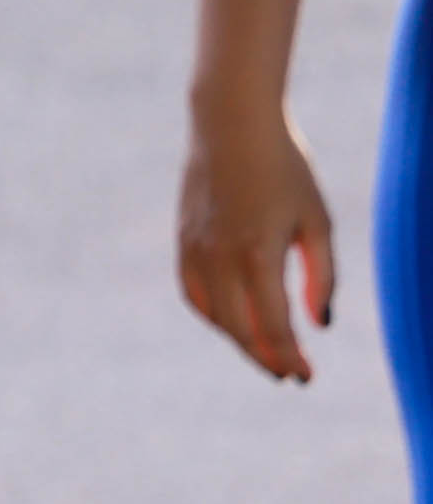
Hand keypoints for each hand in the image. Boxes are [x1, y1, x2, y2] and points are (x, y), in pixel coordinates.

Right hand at [179, 99, 335, 381]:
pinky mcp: (183, 243)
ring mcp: (195, 252)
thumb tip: (320, 323)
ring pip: (215, 316)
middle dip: (265, 358)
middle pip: (240, 330)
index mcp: (259, 254)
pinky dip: (214, 315)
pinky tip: (234, 319)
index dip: (290, 357)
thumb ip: (321, 275)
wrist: (230, 125)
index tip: (306, 378)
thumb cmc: (285, 169)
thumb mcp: (317, 220)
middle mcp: (220, 260)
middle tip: (288, 374)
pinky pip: (194, 294)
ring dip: (240, 340)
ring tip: (265, 350)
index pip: (273, 326)